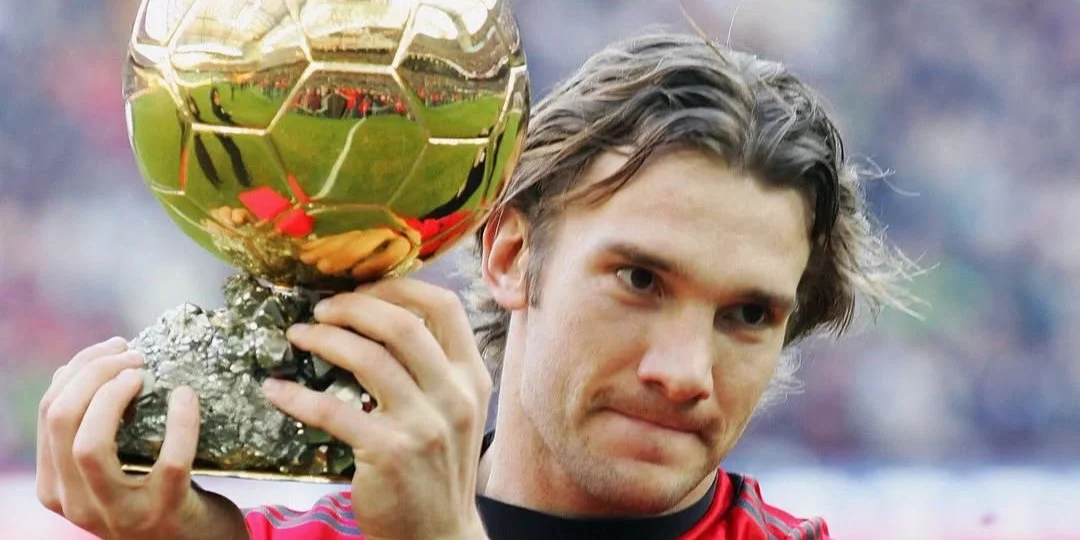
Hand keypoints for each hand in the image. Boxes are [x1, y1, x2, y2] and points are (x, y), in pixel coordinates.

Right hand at [36, 338, 246, 539]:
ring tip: (142, 374)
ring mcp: (120, 512)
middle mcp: (78, 504)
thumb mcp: (112, 468)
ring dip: (114, 397)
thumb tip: (88, 367)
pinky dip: (179, 422)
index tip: (113, 349)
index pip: (49, 414)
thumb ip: (93, 429)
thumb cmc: (155, 494)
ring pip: (91, 445)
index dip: (77, 370)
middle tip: (132, 356)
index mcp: (57, 487)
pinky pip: (169, 461)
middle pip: (61, 422)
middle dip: (93, 374)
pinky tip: (186, 397)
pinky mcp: (165, 512)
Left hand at [263, 278, 492, 539]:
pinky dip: (296, 396)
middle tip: (320, 310)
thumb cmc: (438, 470)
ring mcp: (422, 424)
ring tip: (298, 336)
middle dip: (352, 307)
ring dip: (323, 339)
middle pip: (401, 323)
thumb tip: (384, 320)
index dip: (399, 287)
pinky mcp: (387, 453)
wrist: (438, 535)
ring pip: (367, 357)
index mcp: (471, 378)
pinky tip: (277, 390)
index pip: (444, 307)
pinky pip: (332, 410)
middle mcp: (453, 395)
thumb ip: (435, 369)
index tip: (364, 290)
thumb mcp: (455, 413)